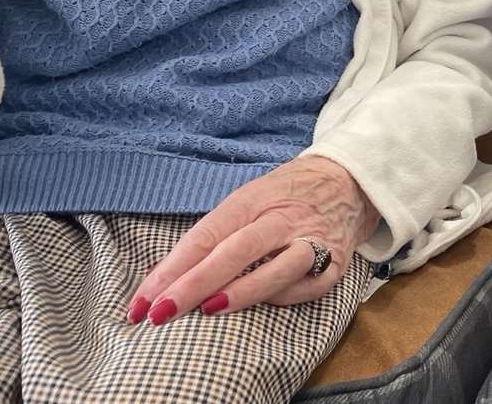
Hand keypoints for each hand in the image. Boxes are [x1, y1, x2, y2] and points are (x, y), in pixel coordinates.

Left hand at [126, 155, 379, 323]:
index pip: (206, 235)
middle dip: (195, 283)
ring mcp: (312, 239)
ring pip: (278, 268)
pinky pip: (307, 286)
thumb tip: (167, 277)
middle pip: (236, 250)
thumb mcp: (250, 198)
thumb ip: (216, 233)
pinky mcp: (336, 261)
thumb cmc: (286, 194)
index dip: (171, 269)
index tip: (142, 301)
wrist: (350, 179)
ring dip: (242, 291)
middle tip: (160, 312)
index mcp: (253, 198)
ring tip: (208, 310)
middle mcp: (282, 217)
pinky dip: (282, 296)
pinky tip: (261, 303)